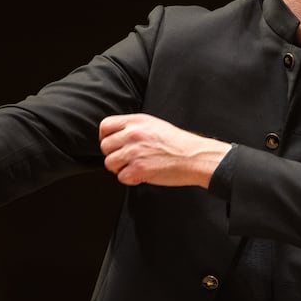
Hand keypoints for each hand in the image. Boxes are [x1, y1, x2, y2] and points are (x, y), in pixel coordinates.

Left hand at [99, 113, 228, 188]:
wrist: (195, 157)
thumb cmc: (179, 143)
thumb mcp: (155, 125)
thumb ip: (135, 128)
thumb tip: (117, 137)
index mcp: (137, 121)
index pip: (105, 126)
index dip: (105, 137)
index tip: (112, 144)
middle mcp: (133, 134)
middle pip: (105, 147)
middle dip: (114, 155)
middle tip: (127, 159)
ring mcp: (134, 152)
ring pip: (110, 163)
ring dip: (121, 168)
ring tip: (136, 167)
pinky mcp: (138, 169)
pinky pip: (121, 177)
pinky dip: (131, 179)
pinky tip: (143, 174)